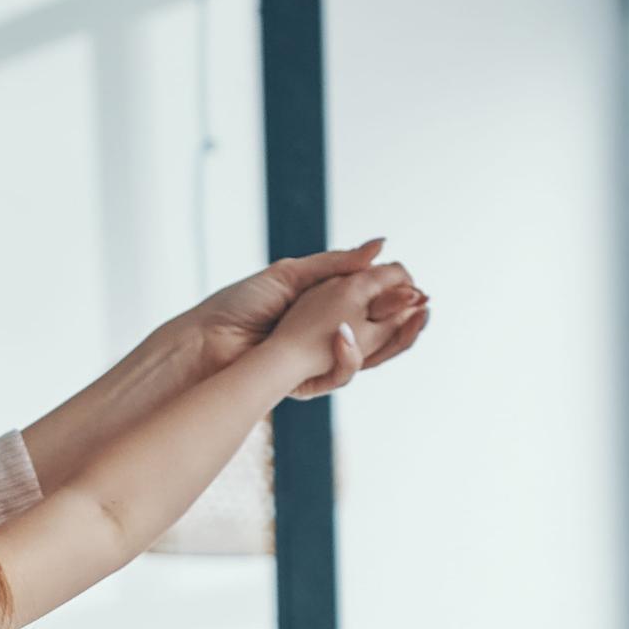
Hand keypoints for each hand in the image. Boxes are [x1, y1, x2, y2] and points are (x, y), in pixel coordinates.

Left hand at [187, 239, 428, 398]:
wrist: (204, 344)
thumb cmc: (236, 307)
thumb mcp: (290, 275)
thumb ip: (337, 264)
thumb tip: (382, 246)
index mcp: (321, 309)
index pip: (369, 306)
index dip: (394, 299)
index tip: (414, 286)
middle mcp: (322, 338)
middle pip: (377, 335)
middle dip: (404, 323)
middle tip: (424, 306)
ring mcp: (316, 363)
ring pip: (367, 357)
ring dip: (393, 340)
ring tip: (410, 317)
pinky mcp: (307, 383)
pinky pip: (341, 373)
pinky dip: (352, 354)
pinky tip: (352, 332)